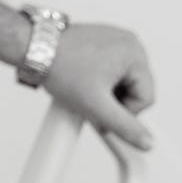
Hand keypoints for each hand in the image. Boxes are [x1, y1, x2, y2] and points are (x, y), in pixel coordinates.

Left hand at [45, 23, 154, 149]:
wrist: (34, 49)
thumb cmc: (61, 67)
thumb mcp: (97, 106)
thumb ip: (126, 127)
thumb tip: (147, 142)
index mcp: (135, 53)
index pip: (146, 99)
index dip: (124, 112)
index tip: (102, 109)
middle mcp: (129, 43)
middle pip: (136, 90)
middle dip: (115, 101)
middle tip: (92, 99)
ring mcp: (117, 40)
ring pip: (125, 83)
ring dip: (108, 93)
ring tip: (86, 88)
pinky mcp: (105, 42)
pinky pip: (114, 71)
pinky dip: (101, 81)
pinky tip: (86, 80)